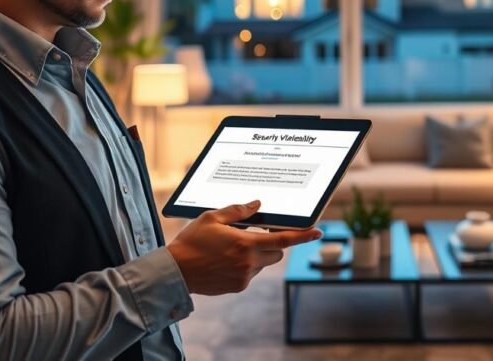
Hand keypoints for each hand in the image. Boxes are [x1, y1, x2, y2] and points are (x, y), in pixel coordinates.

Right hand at [166, 200, 321, 295]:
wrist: (175, 272)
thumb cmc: (192, 242)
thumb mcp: (212, 218)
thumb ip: (238, 211)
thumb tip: (257, 205)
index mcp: (245, 244)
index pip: (283, 239)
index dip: (303, 236)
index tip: (317, 232)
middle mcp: (248, 262)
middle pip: (276, 252)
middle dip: (272, 242)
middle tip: (255, 234)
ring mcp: (243, 277)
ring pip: (264, 263)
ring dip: (258, 254)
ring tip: (232, 247)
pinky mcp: (237, 286)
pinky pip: (251, 273)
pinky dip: (246, 265)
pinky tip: (226, 259)